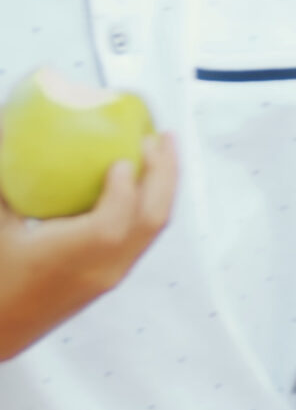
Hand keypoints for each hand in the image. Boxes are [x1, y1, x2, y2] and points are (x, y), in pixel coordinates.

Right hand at [0, 133, 178, 357]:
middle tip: (162, 136)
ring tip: (162, 151)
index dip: (125, 185)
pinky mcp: (112, 277)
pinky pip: (143, 235)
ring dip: (164, 186)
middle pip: (152, 218)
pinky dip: (150, 203)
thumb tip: (4, 132)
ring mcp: (112, 274)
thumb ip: (3, 188)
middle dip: (165, 173)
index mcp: (74, 257)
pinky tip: (140, 182)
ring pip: (154, 228)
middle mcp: (103, 267)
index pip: (115, 219)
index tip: (123, 155)